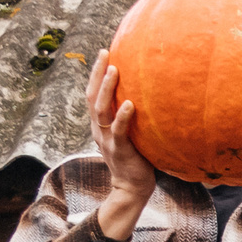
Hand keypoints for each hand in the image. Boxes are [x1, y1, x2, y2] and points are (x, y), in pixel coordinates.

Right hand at [86, 54, 157, 239]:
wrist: (132, 188)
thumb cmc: (137, 159)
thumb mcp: (130, 134)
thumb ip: (132, 118)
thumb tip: (149, 95)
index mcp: (100, 125)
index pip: (93, 94)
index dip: (96, 74)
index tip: (104, 54)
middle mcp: (100, 130)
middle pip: (92, 97)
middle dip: (97, 74)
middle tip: (104, 53)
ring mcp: (108, 140)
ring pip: (101, 111)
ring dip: (107, 89)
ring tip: (114, 70)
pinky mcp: (120, 151)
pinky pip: (119, 131)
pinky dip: (123, 117)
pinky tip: (131, 104)